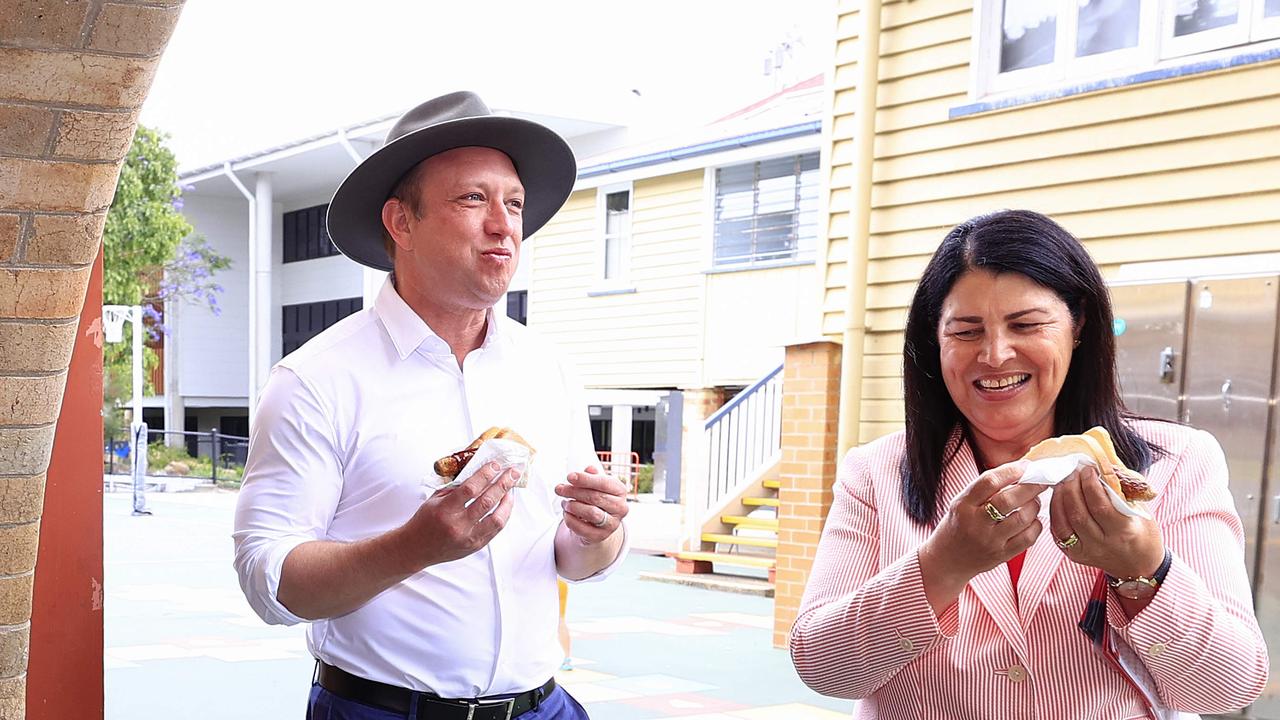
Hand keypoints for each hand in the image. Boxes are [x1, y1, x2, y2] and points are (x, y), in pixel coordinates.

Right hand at [396, 461, 519, 569]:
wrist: (416, 549)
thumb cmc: (424, 522)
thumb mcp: (435, 499)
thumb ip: (456, 488)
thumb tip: (478, 474)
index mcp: (445, 510)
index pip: (470, 489)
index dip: (485, 475)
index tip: (495, 465)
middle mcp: (458, 525)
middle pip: (487, 501)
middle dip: (503, 483)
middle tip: (513, 472)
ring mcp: (469, 538)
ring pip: (497, 519)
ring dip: (507, 501)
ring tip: (511, 489)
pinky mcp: (475, 546)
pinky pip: (495, 530)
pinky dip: (503, 515)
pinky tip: (505, 505)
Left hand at [555, 465, 628, 543]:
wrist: (597, 523)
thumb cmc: (596, 499)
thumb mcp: (595, 485)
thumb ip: (591, 476)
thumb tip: (589, 469)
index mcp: (620, 491)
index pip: (603, 483)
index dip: (585, 479)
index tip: (569, 476)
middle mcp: (620, 508)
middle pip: (595, 497)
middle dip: (574, 491)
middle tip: (559, 489)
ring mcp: (612, 524)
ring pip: (591, 513)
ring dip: (573, 506)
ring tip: (564, 502)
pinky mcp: (600, 536)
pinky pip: (582, 528)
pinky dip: (570, 519)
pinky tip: (566, 513)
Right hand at [921, 460, 1047, 583]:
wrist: (946, 561)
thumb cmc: (958, 525)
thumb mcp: (961, 503)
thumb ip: (985, 489)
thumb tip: (1020, 471)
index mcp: (962, 505)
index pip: (989, 482)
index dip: (1011, 471)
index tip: (1026, 466)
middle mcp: (975, 523)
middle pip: (1009, 500)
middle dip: (1031, 486)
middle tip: (1042, 480)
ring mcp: (989, 541)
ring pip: (1022, 518)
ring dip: (1034, 505)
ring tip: (1034, 500)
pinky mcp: (1001, 555)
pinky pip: (1028, 538)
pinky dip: (1036, 525)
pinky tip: (1032, 519)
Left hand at [1048, 464, 1163, 578]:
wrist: (1139, 566)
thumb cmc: (1142, 533)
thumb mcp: (1140, 511)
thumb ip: (1121, 492)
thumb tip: (1101, 466)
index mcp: (1124, 532)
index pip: (1100, 506)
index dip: (1090, 485)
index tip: (1088, 470)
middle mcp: (1103, 544)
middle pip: (1079, 514)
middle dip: (1072, 488)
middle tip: (1072, 473)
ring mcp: (1086, 552)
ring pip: (1064, 523)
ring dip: (1059, 498)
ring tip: (1063, 482)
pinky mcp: (1074, 555)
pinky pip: (1057, 532)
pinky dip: (1055, 512)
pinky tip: (1058, 498)